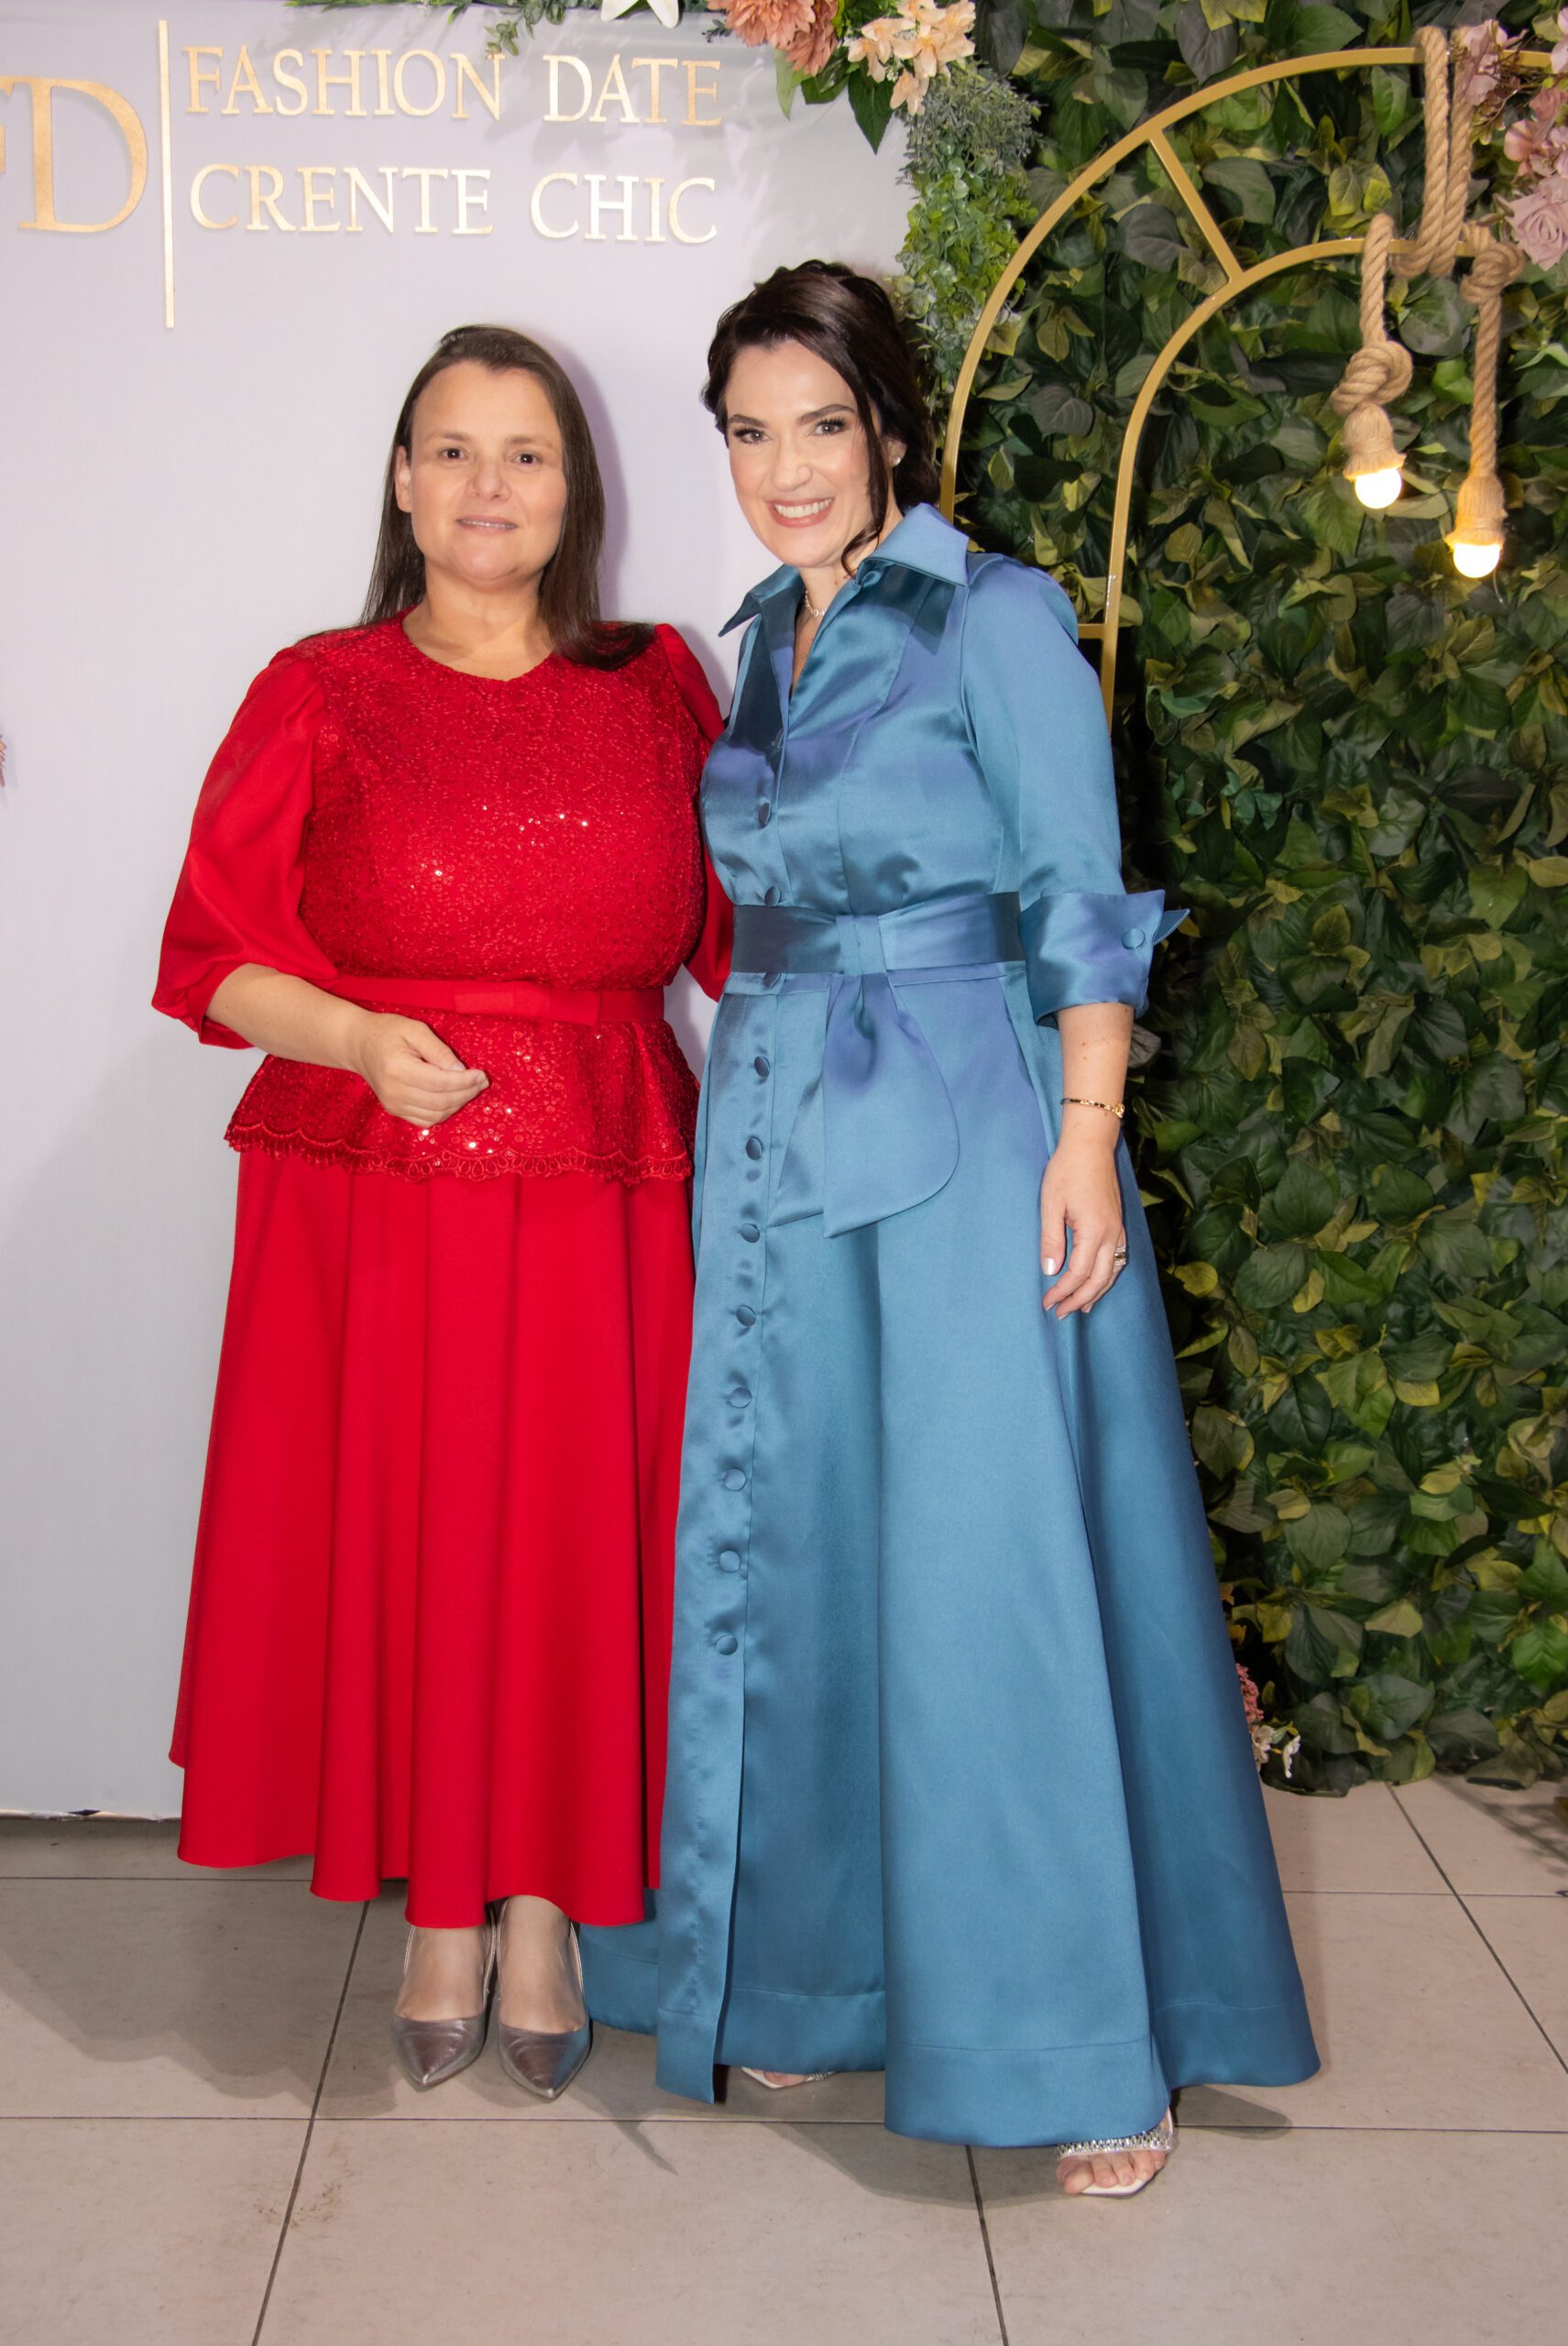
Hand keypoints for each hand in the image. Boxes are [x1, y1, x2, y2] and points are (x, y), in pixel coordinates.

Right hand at [350, 1013, 487, 1127]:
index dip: (465, 1082)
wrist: (358, 1045)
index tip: (482, 1074)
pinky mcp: (395, 1110)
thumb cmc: (387, 1032)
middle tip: (482, 1081)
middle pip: (441, 1102)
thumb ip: (438, 1050)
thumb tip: (461, 1072)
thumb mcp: (414, 1030)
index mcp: (397, 1069)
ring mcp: (393, 1105)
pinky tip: (454, 1097)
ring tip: (471, 1088)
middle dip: (467, 1093)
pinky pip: (426, 1120)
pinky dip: (444, 1112)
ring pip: (436, 1115)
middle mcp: (394, 1092)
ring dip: (459, 1104)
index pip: (440, 1083)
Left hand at [1040, 1128, 1125, 1317]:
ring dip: (1097, 1292)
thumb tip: (1050, 1270)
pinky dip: (1108, 1276)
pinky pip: (1118, 1259)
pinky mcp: (1118, 1224)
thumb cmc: (1066, 1170)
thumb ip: (1051, 1239)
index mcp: (1094, 1230)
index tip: (1047, 1303)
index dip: (1062, 1292)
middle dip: (1079, 1299)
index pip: (1078, 1273)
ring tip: (1081, 1307)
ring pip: (1113, 1272)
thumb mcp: (1050, 1204)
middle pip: (1099, 1279)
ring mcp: (1118, 1229)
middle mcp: (1111, 1234)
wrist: (1090, 1145)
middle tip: (1061, 1313)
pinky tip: (1100, 1282)